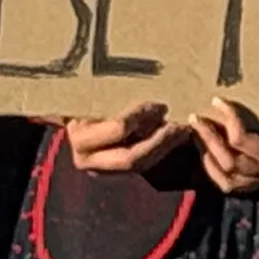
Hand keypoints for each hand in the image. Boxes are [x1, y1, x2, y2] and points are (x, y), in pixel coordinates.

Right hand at [63, 105, 196, 177]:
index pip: (120, 128)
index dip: (143, 116)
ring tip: (184, 130)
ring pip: (140, 165)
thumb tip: (146, 86)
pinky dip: (161, 151)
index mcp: (81, 138)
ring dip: (165, 148)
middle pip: (130, 158)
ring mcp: (101, 169)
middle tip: (181, 126)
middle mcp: (86, 160)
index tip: (162, 105)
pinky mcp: (115, 171)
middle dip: (160, 142)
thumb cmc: (88, 96)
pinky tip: (177, 137)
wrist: (75, 114)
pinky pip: (143, 165)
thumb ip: (116, 94)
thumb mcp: (98, 94)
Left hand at [193, 103, 258, 194]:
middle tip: (196, 118)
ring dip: (208, 154)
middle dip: (209, 138)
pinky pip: (230, 185)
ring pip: (226, 176)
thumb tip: (253, 76)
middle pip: (229, 160)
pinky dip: (214, 170)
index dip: (226, 120)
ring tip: (199, 134)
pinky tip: (207, 154)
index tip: (217, 100)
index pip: (241, 139)